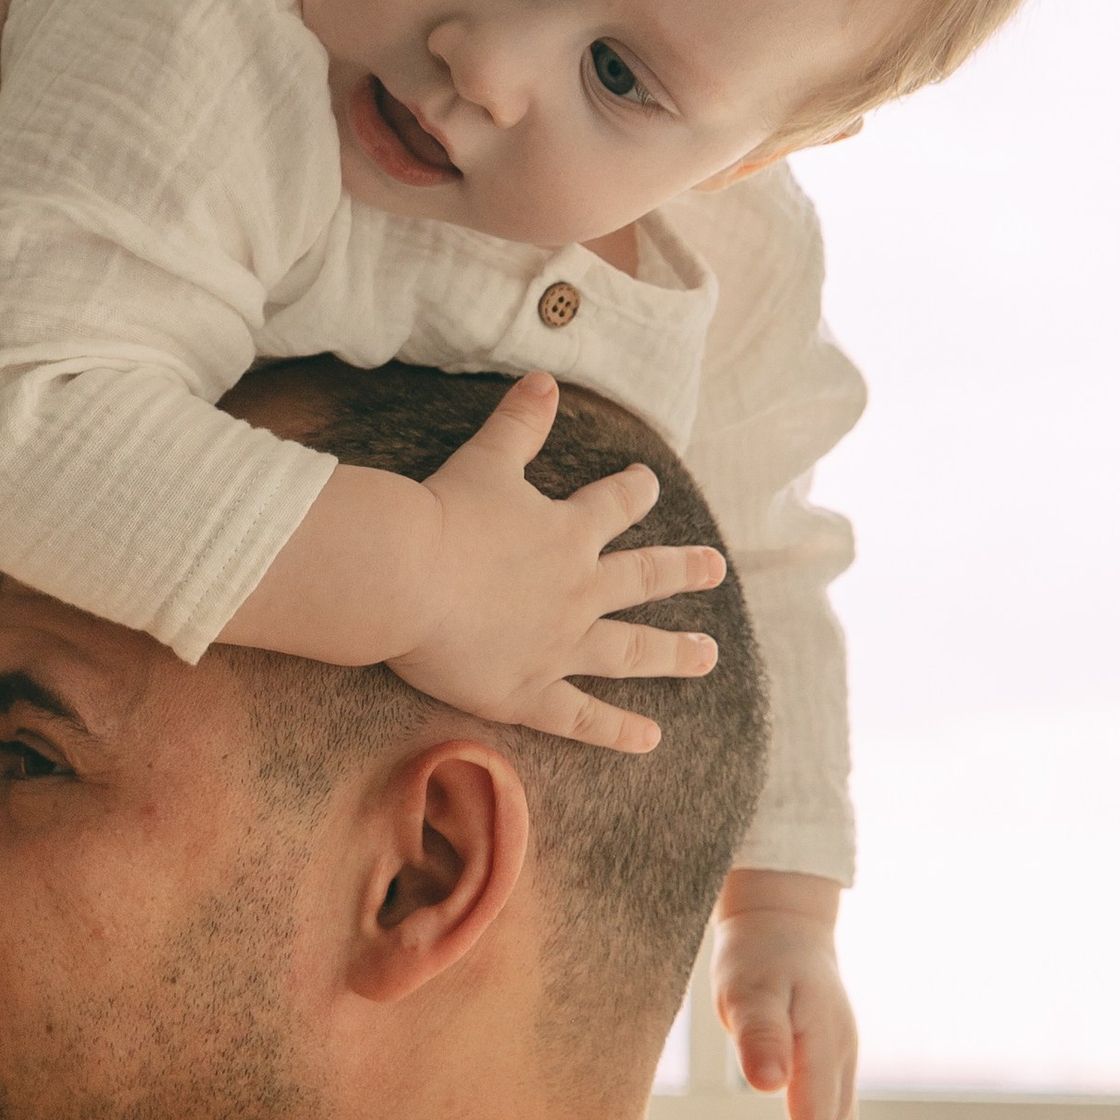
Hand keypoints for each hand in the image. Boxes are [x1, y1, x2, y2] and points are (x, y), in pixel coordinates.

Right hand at [389, 373, 726, 742]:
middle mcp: (577, 591)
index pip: (614, 506)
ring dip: (672, 653)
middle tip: (715, 568)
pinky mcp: (528, 692)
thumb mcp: (484, 460)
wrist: (404, 577)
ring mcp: (560, 646)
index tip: (648, 485)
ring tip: (708, 656)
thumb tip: (544, 379)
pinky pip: (583, 717)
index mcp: (567, 534)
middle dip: (682, 570)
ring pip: (631, 651)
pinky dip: (617, 731)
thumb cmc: (439, 516)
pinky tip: (650, 740)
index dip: (634, 492)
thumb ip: (518, 424)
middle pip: (643, 579)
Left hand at [718, 873, 857, 1119]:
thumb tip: (767, 1087)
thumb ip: (758, 1035)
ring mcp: (837, 1061)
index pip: (817, 1113)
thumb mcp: (748, 988)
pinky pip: (819, 1115)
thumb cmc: (759, 953)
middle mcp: (840, 1058)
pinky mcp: (825, 1063)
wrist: (783, 921)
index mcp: (823, 1042)